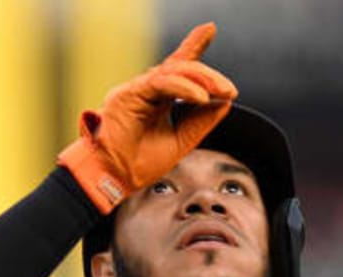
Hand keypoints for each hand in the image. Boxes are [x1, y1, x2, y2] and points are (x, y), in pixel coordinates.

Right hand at [57, 23, 238, 211]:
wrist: (113, 181)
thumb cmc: (137, 165)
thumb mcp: (181, 141)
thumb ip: (201, 121)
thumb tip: (224, 102)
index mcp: (157, 99)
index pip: (178, 69)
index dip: (193, 46)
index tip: (209, 30)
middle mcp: (146, 90)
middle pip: (180, 67)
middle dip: (209, 75)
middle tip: (229, 90)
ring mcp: (136, 90)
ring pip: (172, 71)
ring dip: (201, 80)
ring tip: (221, 92)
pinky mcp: (128, 94)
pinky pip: (160, 83)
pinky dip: (183, 88)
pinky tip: (200, 97)